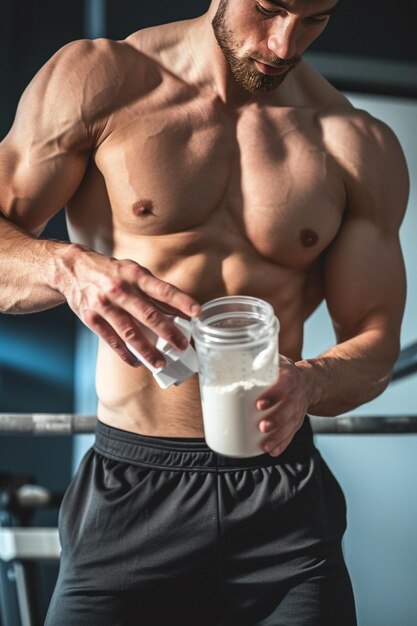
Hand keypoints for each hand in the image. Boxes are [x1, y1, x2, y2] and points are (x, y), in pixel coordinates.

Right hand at [59, 245, 200, 367]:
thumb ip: (155, 290)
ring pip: (130, 333)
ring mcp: (104, 305)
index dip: (181, 301)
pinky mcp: (91, 318)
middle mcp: (120, 290)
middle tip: (182, 346)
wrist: (72, 269)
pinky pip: (112, 340)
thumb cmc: (111, 272)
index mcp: (134, 275)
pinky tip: (137, 362)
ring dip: (147, 350)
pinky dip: (125, 353)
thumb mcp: (134, 272)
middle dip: (168, 332)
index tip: (197, 312)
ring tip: (161, 363)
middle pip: (148, 315)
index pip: (162, 289)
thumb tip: (180, 310)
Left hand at [256, 356, 310, 456]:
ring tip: (265, 445)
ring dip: (278, 436)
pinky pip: (291, 435)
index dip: (273, 395)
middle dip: (276, 420)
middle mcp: (296, 395)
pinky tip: (272, 451)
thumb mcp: (276, 362)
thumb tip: (227, 360)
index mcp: (290, 378)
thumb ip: (258, 362)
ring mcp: (298, 411)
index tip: (259, 404)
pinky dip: (282, 444)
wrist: (308, 382)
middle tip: (262, 426)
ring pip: (290, 425)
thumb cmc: (284, 372)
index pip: (284, 386)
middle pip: (288, 409)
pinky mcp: (297, 422)